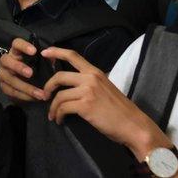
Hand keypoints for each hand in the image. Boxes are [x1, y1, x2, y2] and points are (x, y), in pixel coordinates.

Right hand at [0, 37, 49, 102]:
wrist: (24, 85)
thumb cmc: (33, 69)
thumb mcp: (40, 63)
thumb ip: (46, 59)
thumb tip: (52, 56)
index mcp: (16, 52)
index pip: (16, 44)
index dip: (23, 46)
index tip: (34, 51)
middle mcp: (6, 61)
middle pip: (6, 60)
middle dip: (18, 67)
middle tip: (31, 73)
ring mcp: (2, 74)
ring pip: (9, 78)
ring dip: (24, 86)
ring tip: (39, 93)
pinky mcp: (3, 86)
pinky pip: (11, 91)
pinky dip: (23, 95)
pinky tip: (34, 98)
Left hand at [41, 46, 167, 160]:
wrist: (133, 125)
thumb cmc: (120, 109)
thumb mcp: (106, 88)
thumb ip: (91, 83)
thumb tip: (74, 86)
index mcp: (95, 72)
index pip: (72, 55)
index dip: (56, 52)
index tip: (44, 53)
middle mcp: (90, 78)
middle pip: (60, 76)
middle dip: (48, 86)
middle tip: (44, 95)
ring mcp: (87, 91)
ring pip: (59, 95)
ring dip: (52, 107)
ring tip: (53, 115)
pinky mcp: (85, 106)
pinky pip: (63, 108)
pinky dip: (58, 115)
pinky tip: (60, 120)